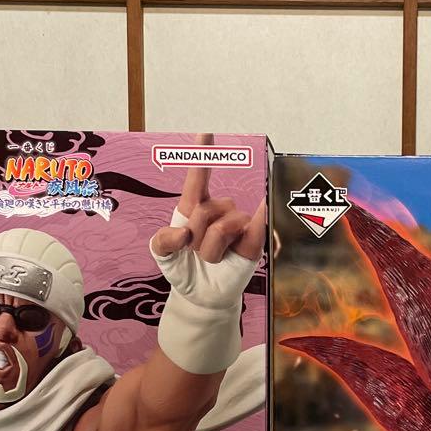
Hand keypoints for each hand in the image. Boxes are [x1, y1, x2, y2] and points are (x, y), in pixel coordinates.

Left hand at [150, 132, 265, 263]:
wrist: (200, 296)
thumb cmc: (183, 269)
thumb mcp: (162, 254)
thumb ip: (163, 240)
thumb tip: (185, 234)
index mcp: (194, 207)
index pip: (198, 179)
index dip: (202, 156)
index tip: (205, 133)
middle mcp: (218, 211)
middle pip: (204, 210)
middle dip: (195, 237)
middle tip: (196, 254)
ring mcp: (237, 225)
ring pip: (223, 226)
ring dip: (211, 250)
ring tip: (212, 260)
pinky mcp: (253, 242)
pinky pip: (256, 226)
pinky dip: (262, 215)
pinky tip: (268, 202)